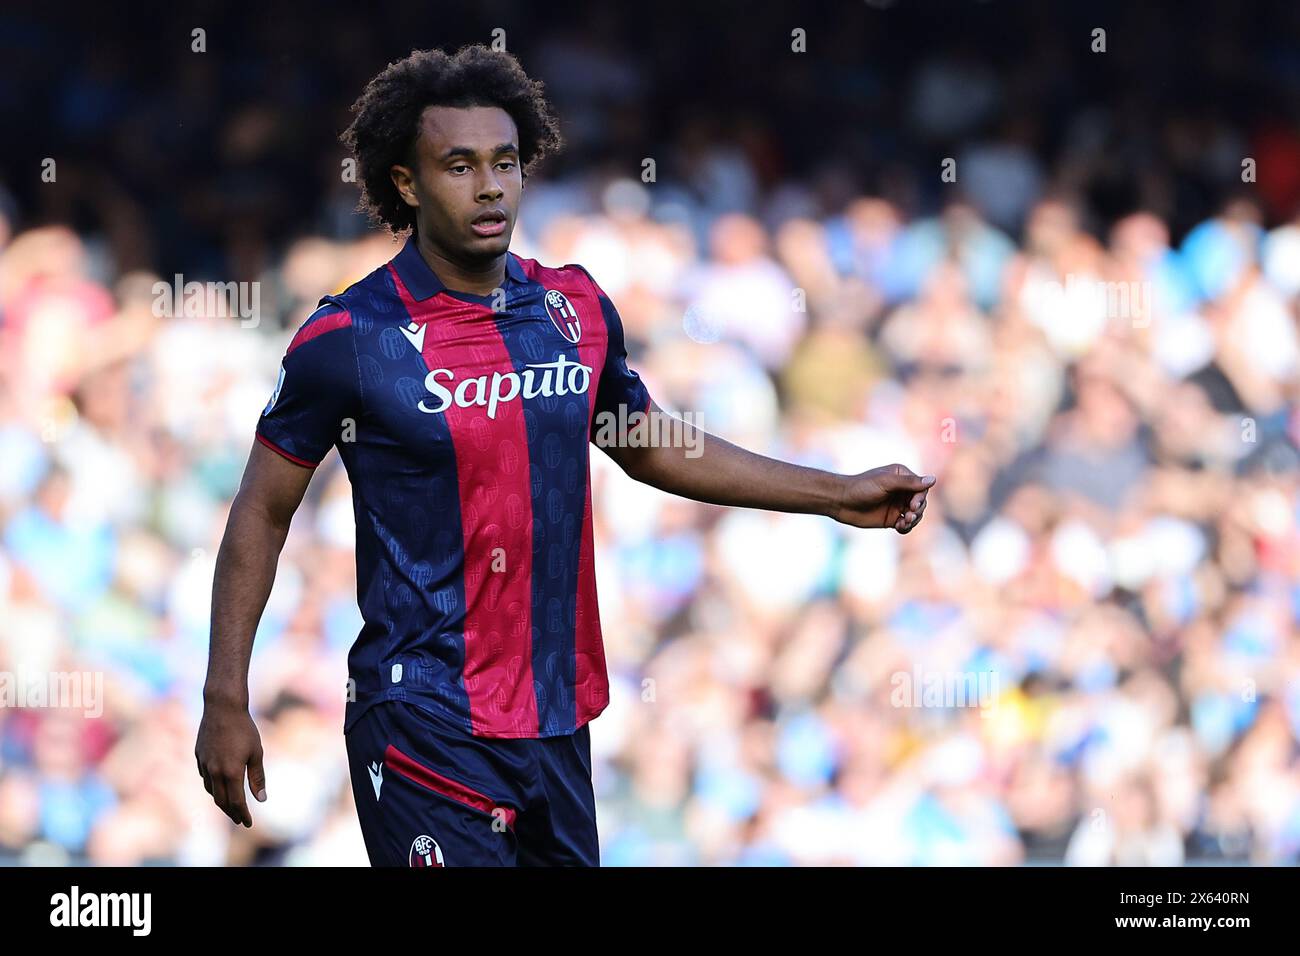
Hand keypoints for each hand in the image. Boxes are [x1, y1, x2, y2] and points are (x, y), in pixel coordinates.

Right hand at [195, 700, 266, 827]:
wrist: (222, 708)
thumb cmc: (244, 729)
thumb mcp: (256, 752)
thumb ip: (257, 777)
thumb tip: (261, 799)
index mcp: (231, 772)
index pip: (237, 802)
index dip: (243, 815)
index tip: (248, 823)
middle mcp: (214, 772)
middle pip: (221, 801)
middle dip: (231, 812)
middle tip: (240, 819)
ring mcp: (204, 764)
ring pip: (210, 791)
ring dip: (221, 801)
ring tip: (230, 806)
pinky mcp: (198, 756)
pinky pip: (205, 777)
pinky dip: (212, 786)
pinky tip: (219, 786)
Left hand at [832, 463, 934, 532]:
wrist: (842, 502)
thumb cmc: (862, 487)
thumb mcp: (886, 483)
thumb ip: (909, 482)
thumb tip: (934, 479)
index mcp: (902, 476)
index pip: (921, 488)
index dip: (920, 498)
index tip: (913, 506)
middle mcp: (902, 490)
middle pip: (921, 502)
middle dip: (917, 511)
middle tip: (908, 516)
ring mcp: (897, 504)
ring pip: (915, 515)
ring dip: (913, 520)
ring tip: (903, 523)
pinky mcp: (891, 518)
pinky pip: (906, 524)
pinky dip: (906, 527)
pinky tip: (899, 527)